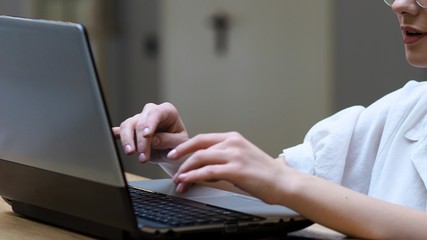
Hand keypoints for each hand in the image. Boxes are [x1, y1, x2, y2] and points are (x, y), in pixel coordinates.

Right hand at [113, 102, 188, 161]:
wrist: (173, 152)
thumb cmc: (179, 145)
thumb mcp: (180, 143)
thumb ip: (169, 140)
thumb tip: (154, 140)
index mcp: (167, 111)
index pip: (156, 113)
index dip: (150, 123)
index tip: (147, 135)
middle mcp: (151, 113)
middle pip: (139, 121)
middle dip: (140, 140)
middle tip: (143, 156)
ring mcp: (139, 120)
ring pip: (127, 126)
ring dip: (127, 141)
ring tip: (131, 153)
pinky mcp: (131, 131)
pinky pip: (119, 131)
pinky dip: (114, 135)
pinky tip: (110, 137)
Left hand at [169, 131, 287, 203]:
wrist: (283, 182)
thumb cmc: (264, 173)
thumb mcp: (242, 158)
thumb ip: (223, 158)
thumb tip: (204, 168)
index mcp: (234, 138)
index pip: (203, 138)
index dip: (186, 145)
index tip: (175, 153)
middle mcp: (233, 143)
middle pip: (199, 146)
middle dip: (181, 157)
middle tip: (173, 167)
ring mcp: (235, 155)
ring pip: (201, 158)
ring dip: (186, 169)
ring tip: (179, 179)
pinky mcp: (236, 170)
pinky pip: (208, 171)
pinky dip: (194, 176)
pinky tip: (187, 180)